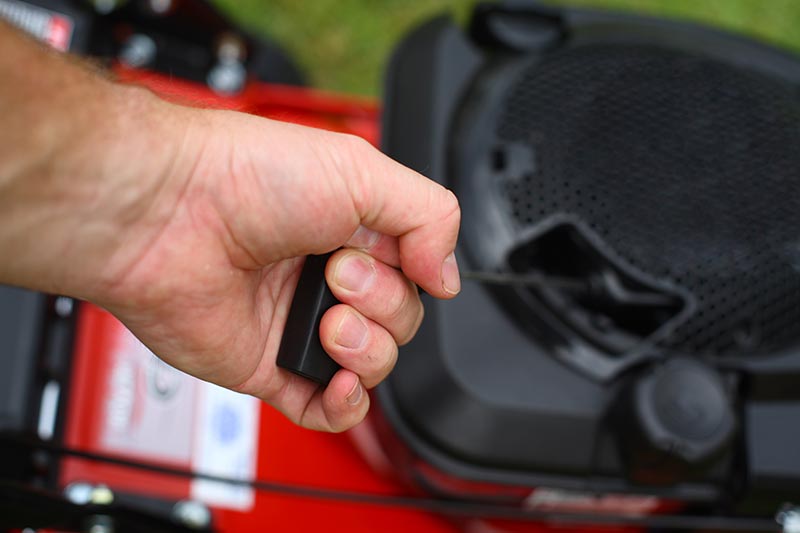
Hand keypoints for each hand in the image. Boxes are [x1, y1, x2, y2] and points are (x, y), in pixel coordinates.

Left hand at [90, 106, 461, 431]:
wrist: (163, 214)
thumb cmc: (244, 178)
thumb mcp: (362, 170)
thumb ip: (430, 216)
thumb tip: (448, 277)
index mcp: (352, 228)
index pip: (416, 271)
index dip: (414, 270)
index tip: (383, 249)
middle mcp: (327, 276)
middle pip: (402, 320)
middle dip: (382, 303)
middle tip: (336, 271)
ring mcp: (299, 322)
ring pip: (373, 365)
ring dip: (366, 349)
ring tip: (327, 319)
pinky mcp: (269, 365)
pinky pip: (326, 407)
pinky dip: (345, 405)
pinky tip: (340, 383)